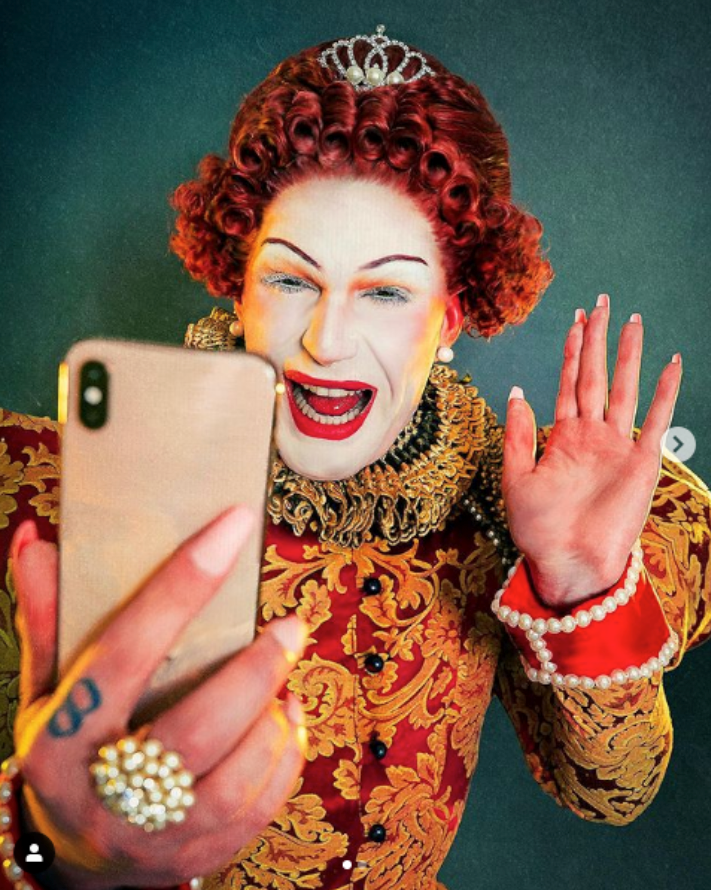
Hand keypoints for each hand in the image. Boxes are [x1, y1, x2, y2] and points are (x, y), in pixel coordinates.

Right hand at [10, 507, 307, 889]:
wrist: (72, 856)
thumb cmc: (66, 753)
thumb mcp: (47, 688)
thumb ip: (49, 617)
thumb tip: (38, 539)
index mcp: (62, 738)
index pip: (124, 651)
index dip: (181, 584)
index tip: (233, 526)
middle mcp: (105, 795)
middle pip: (195, 730)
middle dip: (254, 671)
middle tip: (290, 625)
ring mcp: (153, 838)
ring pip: (234, 780)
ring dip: (273, 718)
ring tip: (285, 674)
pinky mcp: (196, 857)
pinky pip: (257, 812)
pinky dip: (285, 758)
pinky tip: (287, 718)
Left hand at [502, 294, 682, 607]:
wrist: (567, 564)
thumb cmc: (537, 529)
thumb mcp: (514, 477)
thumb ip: (517, 434)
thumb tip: (516, 391)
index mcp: (562, 436)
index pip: (568, 382)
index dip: (572, 351)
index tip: (575, 319)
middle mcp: (592, 434)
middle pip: (596, 375)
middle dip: (597, 339)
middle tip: (601, 302)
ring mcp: (618, 446)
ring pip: (625, 389)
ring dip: (628, 355)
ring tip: (632, 321)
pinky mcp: (641, 462)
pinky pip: (656, 420)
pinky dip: (664, 393)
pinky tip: (670, 364)